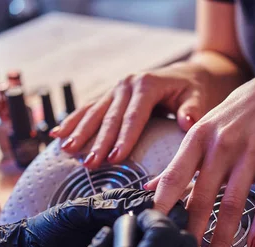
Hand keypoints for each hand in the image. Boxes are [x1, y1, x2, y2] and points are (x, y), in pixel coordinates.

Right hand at [51, 62, 213, 168]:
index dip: (123, 138)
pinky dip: (73, 121)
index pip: (133, 117)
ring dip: (79, 132)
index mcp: (147, 85)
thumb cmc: (195, 90)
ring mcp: (116, 88)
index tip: (115, 158)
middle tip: (89, 163)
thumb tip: (187, 122)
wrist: (190, 74)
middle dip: (97, 141)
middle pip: (110, 117)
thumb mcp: (198, 98)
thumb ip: (193, 110)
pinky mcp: (111, 95)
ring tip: (67, 150)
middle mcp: (128, 84)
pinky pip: (89, 109)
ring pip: (94, 113)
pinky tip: (57, 134)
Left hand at [146, 68, 254, 246]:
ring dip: (222, 236)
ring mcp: (250, 151)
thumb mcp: (203, 132)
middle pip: (202, 195)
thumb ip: (178, 163)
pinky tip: (254, 244)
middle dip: (191, 230)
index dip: (161, 203)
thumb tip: (147, 188)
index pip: (174, 176)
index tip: (151, 228)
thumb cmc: (235, 116)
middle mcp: (221, 144)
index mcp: (197, 138)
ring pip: (232, 201)